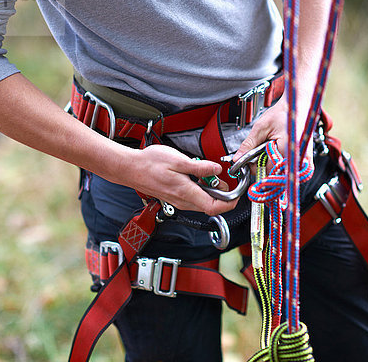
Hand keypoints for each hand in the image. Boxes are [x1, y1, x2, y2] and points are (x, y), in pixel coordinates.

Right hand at [122, 144, 237, 214]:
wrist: (131, 168)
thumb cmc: (150, 163)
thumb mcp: (179, 160)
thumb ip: (200, 167)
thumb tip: (217, 170)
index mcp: (186, 193)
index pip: (215, 207)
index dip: (230, 203)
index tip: (237, 193)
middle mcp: (183, 201)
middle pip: (211, 204)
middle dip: (220, 192)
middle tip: (217, 175)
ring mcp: (179, 201)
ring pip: (202, 201)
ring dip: (209, 189)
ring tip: (204, 172)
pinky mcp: (175, 197)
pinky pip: (193, 197)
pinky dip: (200, 188)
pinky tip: (194, 175)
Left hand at [233, 100, 313, 174]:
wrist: (298, 104)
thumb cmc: (285, 111)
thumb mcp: (261, 127)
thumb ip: (248, 145)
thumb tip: (237, 158)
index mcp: (287, 151)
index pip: (265, 169)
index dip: (253, 165)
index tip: (247, 160)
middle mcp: (298, 159)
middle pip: (272, 172)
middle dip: (262, 163)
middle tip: (261, 148)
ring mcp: (303, 161)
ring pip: (279, 171)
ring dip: (271, 162)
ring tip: (271, 146)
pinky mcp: (304, 160)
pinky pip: (288, 167)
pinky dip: (280, 161)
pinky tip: (278, 149)